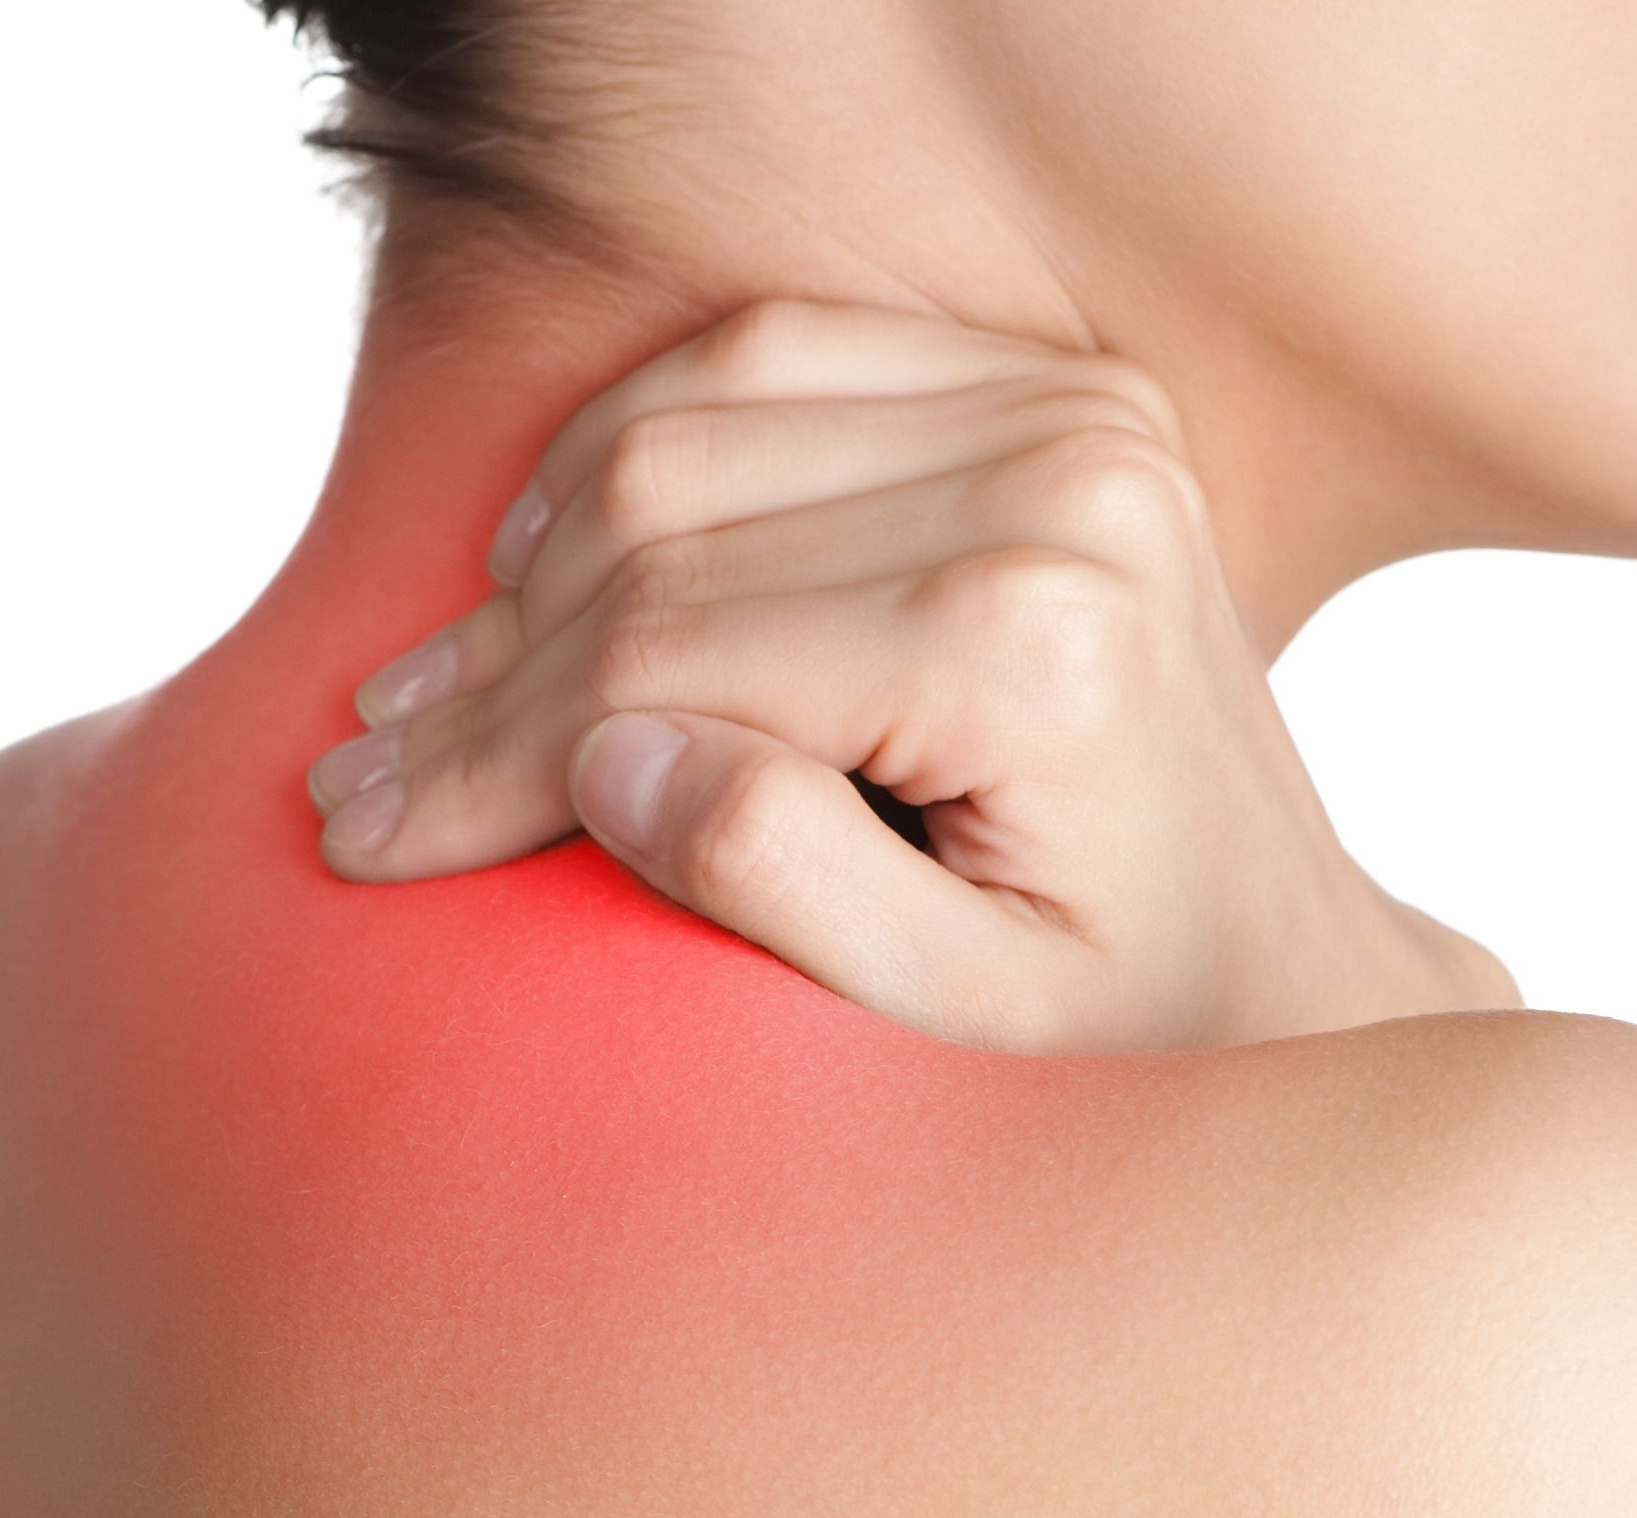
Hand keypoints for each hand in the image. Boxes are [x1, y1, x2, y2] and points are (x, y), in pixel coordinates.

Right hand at [302, 301, 1514, 1052]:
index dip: (489, 759)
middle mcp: (1074, 487)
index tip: (356, 839)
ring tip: (429, 695)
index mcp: (1043, 646)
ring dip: (533, 553)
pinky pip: (767, 360)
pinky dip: (631, 451)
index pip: (676, 660)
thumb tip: (608, 759)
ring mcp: (1072, 416)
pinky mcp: (1053, 390)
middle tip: (355, 778)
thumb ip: (786, 894)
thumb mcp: (962, 1033)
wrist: (1281, 964)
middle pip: (666, 525)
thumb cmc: (1124, 1038)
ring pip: (690, 421)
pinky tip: (542, 571)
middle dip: (487, 667)